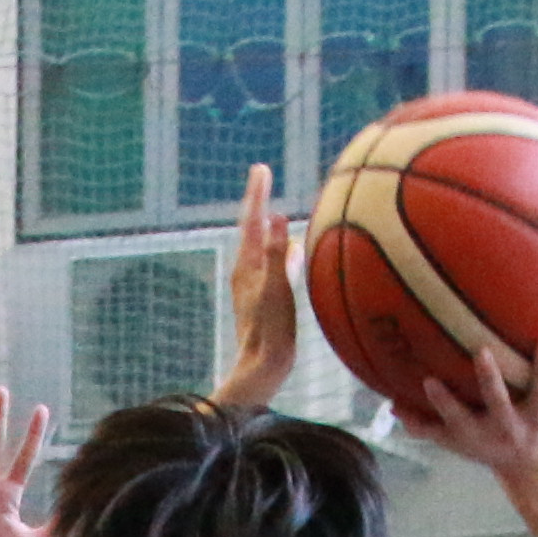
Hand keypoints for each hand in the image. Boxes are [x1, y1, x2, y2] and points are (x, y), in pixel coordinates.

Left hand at [212, 163, 299, 412]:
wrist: (263, 368)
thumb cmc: (271, 331)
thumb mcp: (277, 289)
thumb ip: (278, 254)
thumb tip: (277, 216)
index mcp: (247, 266)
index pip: (252, 221)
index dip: (257, 193)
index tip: (261, 168)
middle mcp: (246, 272)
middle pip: (253, 228)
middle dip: (259, 201)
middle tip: (262, 175)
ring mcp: (254, 285)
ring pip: (262, 246)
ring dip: (268, 225)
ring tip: (273, 207)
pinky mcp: (264, 298)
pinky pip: (272, 262)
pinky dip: (280, 247)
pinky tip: (290, 251)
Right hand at [405, 330, 537, 484]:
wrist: (527, 467)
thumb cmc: (482, 445)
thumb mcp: (451, 440)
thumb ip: (421, 425)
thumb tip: (391, 404)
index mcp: (479, 432)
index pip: (456, 418)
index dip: (442, 402)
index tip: (428, 381)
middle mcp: (507, 426)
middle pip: (498, 404)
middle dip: (490, 381)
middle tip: (481, 353)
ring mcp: (534, 419)